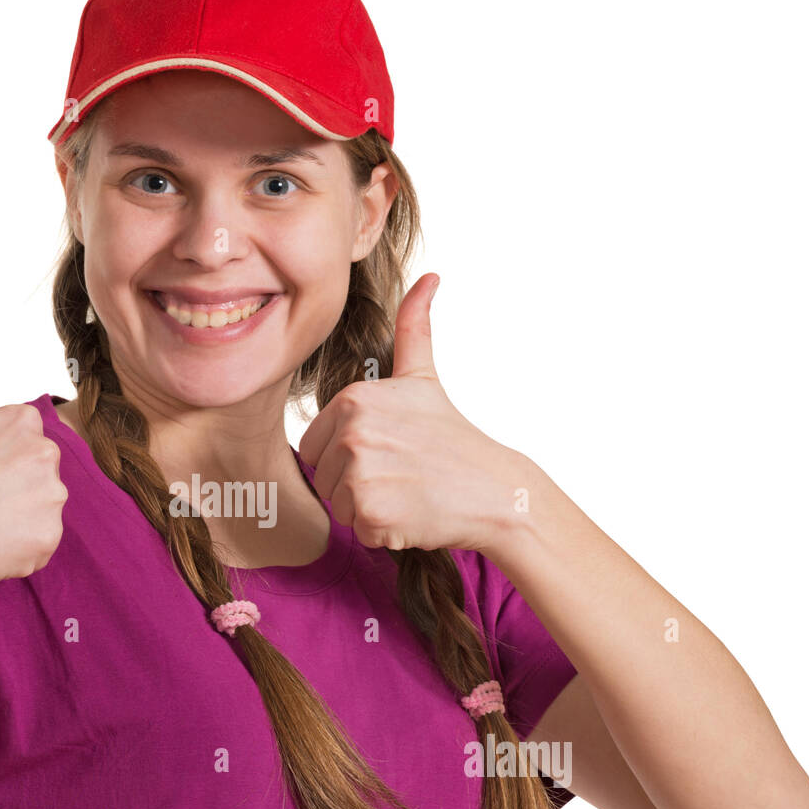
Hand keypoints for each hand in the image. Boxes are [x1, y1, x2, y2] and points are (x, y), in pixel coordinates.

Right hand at [0, 299, 67, 593]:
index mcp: (23, 419)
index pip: (18, 442)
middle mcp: (47, 453)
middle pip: (33, 473)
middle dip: (6, 487)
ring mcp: (52, 497)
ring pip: (38, 507)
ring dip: (13, 517)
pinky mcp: (51, 537)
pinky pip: (40, 541)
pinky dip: (19, 547)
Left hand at [297, 275, 527, 555]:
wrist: (494, 489)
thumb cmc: (452, 437)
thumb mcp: (423, 376)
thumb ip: (413, 327)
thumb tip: (429, 277)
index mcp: (352, 400)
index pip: (314, 447)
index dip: (348, 458)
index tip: (389, 452)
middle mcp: (351, 432)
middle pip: (323, 479)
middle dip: (357, 486)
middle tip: (402, 475)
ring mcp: (361, 473)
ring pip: (339, 507)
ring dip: (370, 510)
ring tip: (408, 492)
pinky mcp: (372, 513)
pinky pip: (359, 531)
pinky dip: (384, 532)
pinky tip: (414, 513)